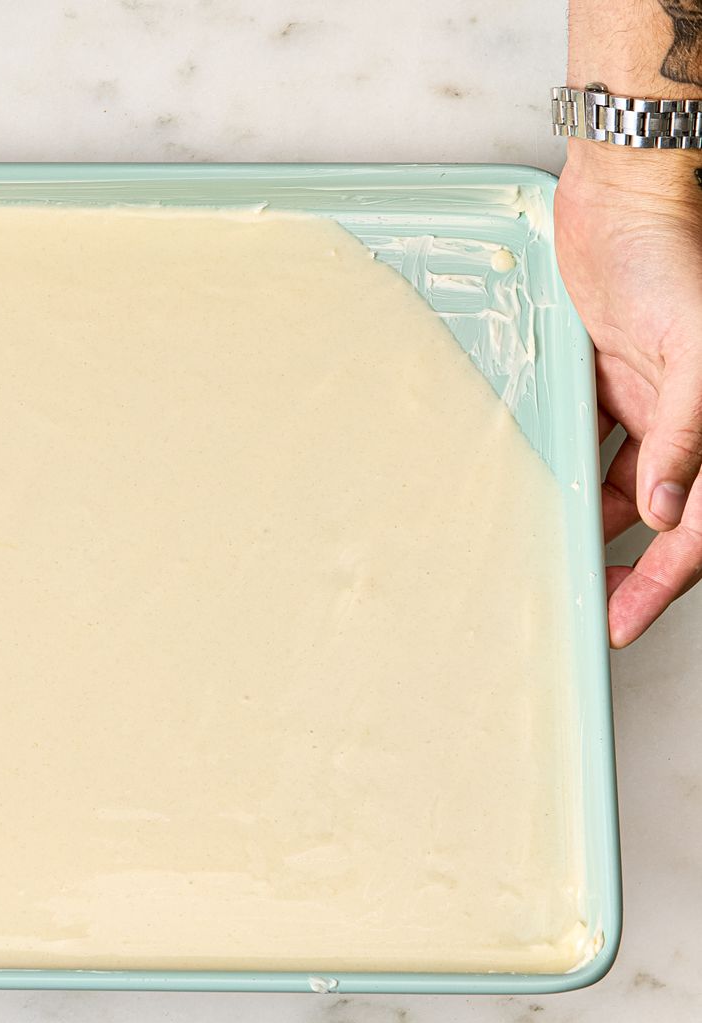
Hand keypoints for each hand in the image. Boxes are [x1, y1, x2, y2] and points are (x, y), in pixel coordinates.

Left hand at [555, 142, 701, 647]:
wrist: (624, 193)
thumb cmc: (675, 252)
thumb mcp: (693, 345)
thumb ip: (688, 431)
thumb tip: (668, 509)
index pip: (699, 523)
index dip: (665, 578)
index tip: (625, 619)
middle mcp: (691, 416)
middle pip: (664, 514)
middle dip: (632, 567)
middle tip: (593, 608)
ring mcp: (650, 399)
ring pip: (625, 481)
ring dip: (596, 518)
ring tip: (559, 554)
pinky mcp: (609, 377)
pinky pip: (592, 435)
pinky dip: (572, 463)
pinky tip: (546, 486)